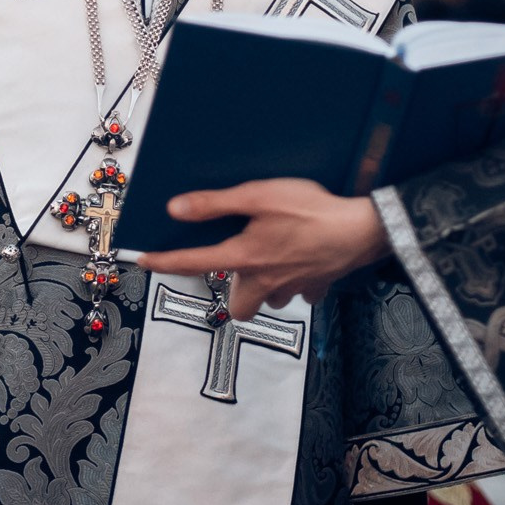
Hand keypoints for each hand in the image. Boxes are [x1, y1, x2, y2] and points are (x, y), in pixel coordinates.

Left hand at [140, 179, 388, 320]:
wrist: (362, 229)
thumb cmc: (309, 210)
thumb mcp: (258, 196)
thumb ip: (216, 204)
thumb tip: (176, 210)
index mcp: (245, 258)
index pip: (194, 264)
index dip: (164, 263)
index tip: (143, 262)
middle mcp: (265, 281)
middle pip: (239, 308)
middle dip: (234, 293)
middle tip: (238, 267)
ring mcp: (293, 288)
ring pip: (269, 300)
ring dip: (265, 286)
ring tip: (272, 259)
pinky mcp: (317, 287)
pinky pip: (301, 293)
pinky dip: (297, 282)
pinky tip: (302, 261)